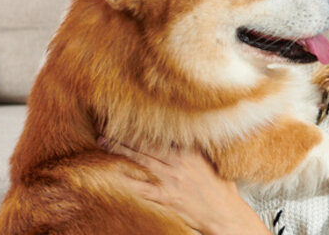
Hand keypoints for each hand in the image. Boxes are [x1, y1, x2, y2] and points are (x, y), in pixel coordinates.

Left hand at [98, 137, 269, 234]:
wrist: (225, 214)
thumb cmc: (221, 190)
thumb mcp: (211, 163)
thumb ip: (195, 151)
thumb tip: (183, 137)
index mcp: (190, 152)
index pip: (162, 134)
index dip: (142, 124)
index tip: (128, 114)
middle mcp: (179, 162)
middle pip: (146, 144)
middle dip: (125, 133)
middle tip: (106, 123)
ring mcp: (171, 179)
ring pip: (140, 160)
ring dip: (120, 150)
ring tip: (103, 141)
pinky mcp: (166, 197)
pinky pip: (141, 188)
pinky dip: (126, 181)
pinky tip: (111, 175)